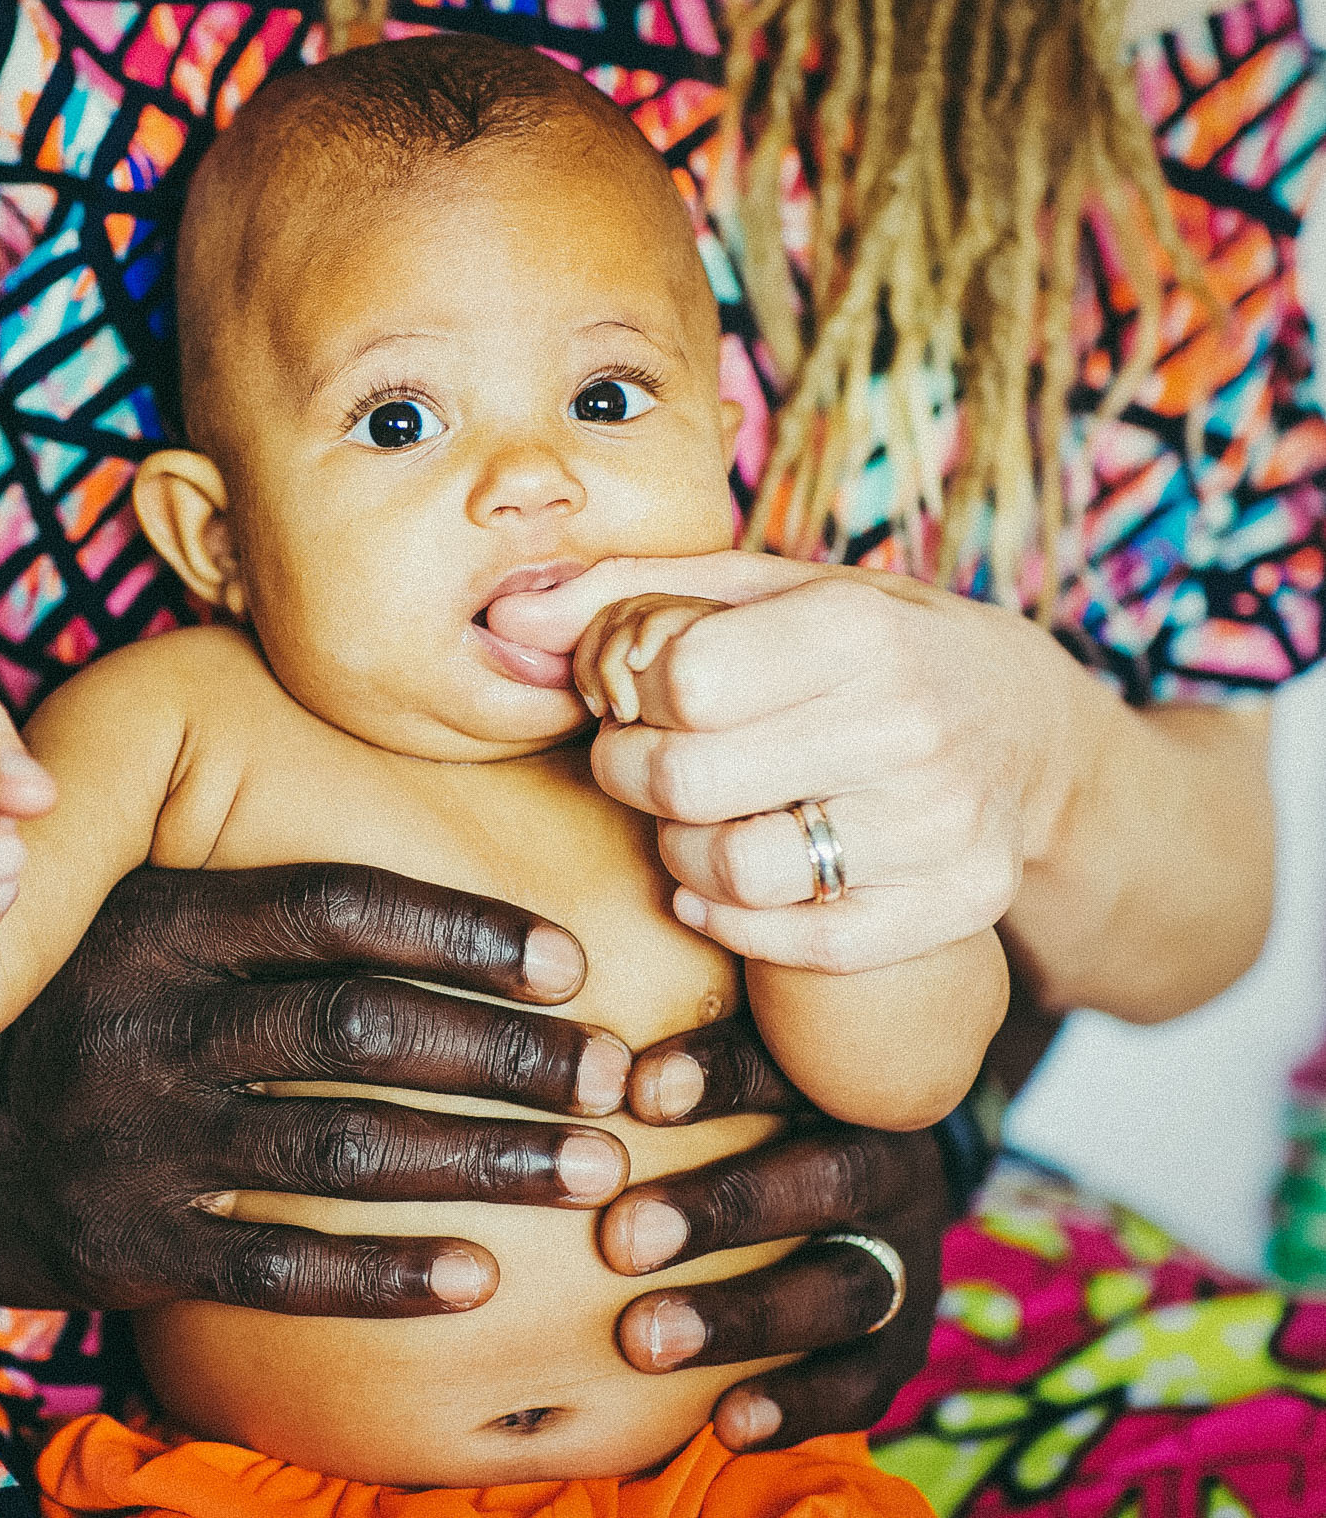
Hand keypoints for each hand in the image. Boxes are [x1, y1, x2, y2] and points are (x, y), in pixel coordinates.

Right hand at [0, 863, 633, 1314]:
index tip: (568, 964)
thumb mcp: (142, 935)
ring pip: (339, 1148)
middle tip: (615, 1080)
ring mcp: (137, 1139)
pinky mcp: (129, 1244)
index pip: (335, 910)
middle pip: (360, 1029)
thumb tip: (446, 916)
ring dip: (480, 1161)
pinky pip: (278, 1266)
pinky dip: (384, 1275)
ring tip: (590, 1174)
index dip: (461, 932)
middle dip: (504, 1055)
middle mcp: (151, 1021)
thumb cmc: (80, 1023)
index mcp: (162, 924)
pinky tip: (476, 1280)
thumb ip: (260, 922)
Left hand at [487, 552, 1074, 973]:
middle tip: (644, 762)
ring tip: (694, 818)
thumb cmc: (867, 647)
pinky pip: (802, 942)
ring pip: (733, 873)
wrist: (1030, 729)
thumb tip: (502, 617)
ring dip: (679, 854)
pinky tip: (722, 886)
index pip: (679, 679)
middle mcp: (909, 726)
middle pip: (688, 782)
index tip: (640, 690)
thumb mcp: (765, 590)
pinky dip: (735, 922)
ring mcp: (940, 825)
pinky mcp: (955, 905)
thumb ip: (628, 595)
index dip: (630, 690)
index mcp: (859, 629)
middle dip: (634, 774)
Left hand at [602, 1019, 946, 1450]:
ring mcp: (903, 1254)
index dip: (718, 1074)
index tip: (634, 1091)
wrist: (865, 1185)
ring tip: (642, 1340)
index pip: (788, 1063)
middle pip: (826, 1177)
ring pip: (842, 1286)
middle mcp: (886, 1162)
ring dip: (740, 1315)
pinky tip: (726, 1424)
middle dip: (722, 1207)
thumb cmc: (748, 1112)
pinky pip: (862, 1380)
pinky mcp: (902, 1343)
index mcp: (839, 1080)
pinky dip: (796, 1403)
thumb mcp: (729, 1062)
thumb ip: (656, 1051)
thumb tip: (546, 1006)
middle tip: (619, 1238)